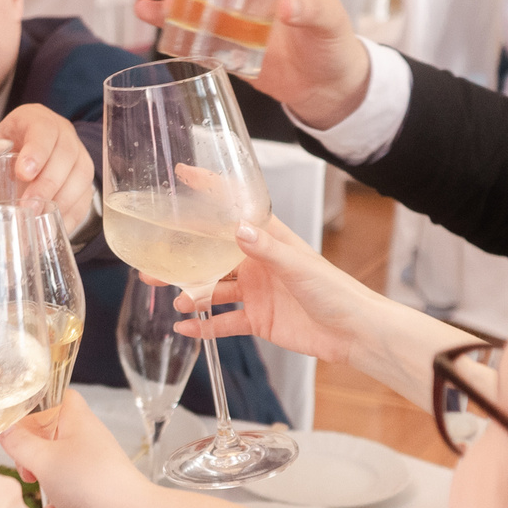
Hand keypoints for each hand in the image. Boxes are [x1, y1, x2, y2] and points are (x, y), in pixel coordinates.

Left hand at [0, 103, 94, 233]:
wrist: (33, 152)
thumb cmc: (7, 151)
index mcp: (35, 120)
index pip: (43, 129)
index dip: (36, 150)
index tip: (23, 173)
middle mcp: (62, 135)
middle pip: (65, 156)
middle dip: (47, 183)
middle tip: (27, 206)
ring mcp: (78, 157)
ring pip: (79, 177)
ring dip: (60, 201)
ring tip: (37, 221)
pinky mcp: (84, 181)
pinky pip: (85, 199)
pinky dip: (69, 217)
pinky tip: (51, 231)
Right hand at [0, 392, 167, 507]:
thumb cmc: (90, 483)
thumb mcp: (43, 460)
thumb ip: (18, 443)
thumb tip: (3, 430)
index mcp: (77, 420)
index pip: (57, 397)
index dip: (35, 406)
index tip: (16, 424)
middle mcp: (88, 440)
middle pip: (51, 436)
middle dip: (32, 454)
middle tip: (25, 467)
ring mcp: (94, 468)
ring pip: (59, 468)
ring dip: (44, 483)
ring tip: (39, 493)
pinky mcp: (98, 494)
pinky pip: (71, 496)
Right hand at [133, 0, 368, 127]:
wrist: (324, 86)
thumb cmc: (333, 44)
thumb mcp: (329, 23)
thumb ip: (312, 11)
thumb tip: (285, 6)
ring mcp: (230, 10)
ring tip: (167, 2)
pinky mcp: (219, 39)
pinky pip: (186, 24)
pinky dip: (163, 18)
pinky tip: (146, 12)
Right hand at [171, 211, 386, 367]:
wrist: (352, 332)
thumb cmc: (334, 290)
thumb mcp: (299, 265)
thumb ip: (267, 249)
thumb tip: (238, 229)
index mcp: (269, 239)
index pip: (234, 209)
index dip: (209, 190)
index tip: (182, 175)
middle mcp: (257, 262)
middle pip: (212, 254)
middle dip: (184, 256)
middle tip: (155, 261)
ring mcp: (256, 291)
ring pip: (213, 288)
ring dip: (191, 292)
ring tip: (173, 297)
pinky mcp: (257, 318)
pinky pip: (224, 321)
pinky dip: (204, 326)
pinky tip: (185, 327)